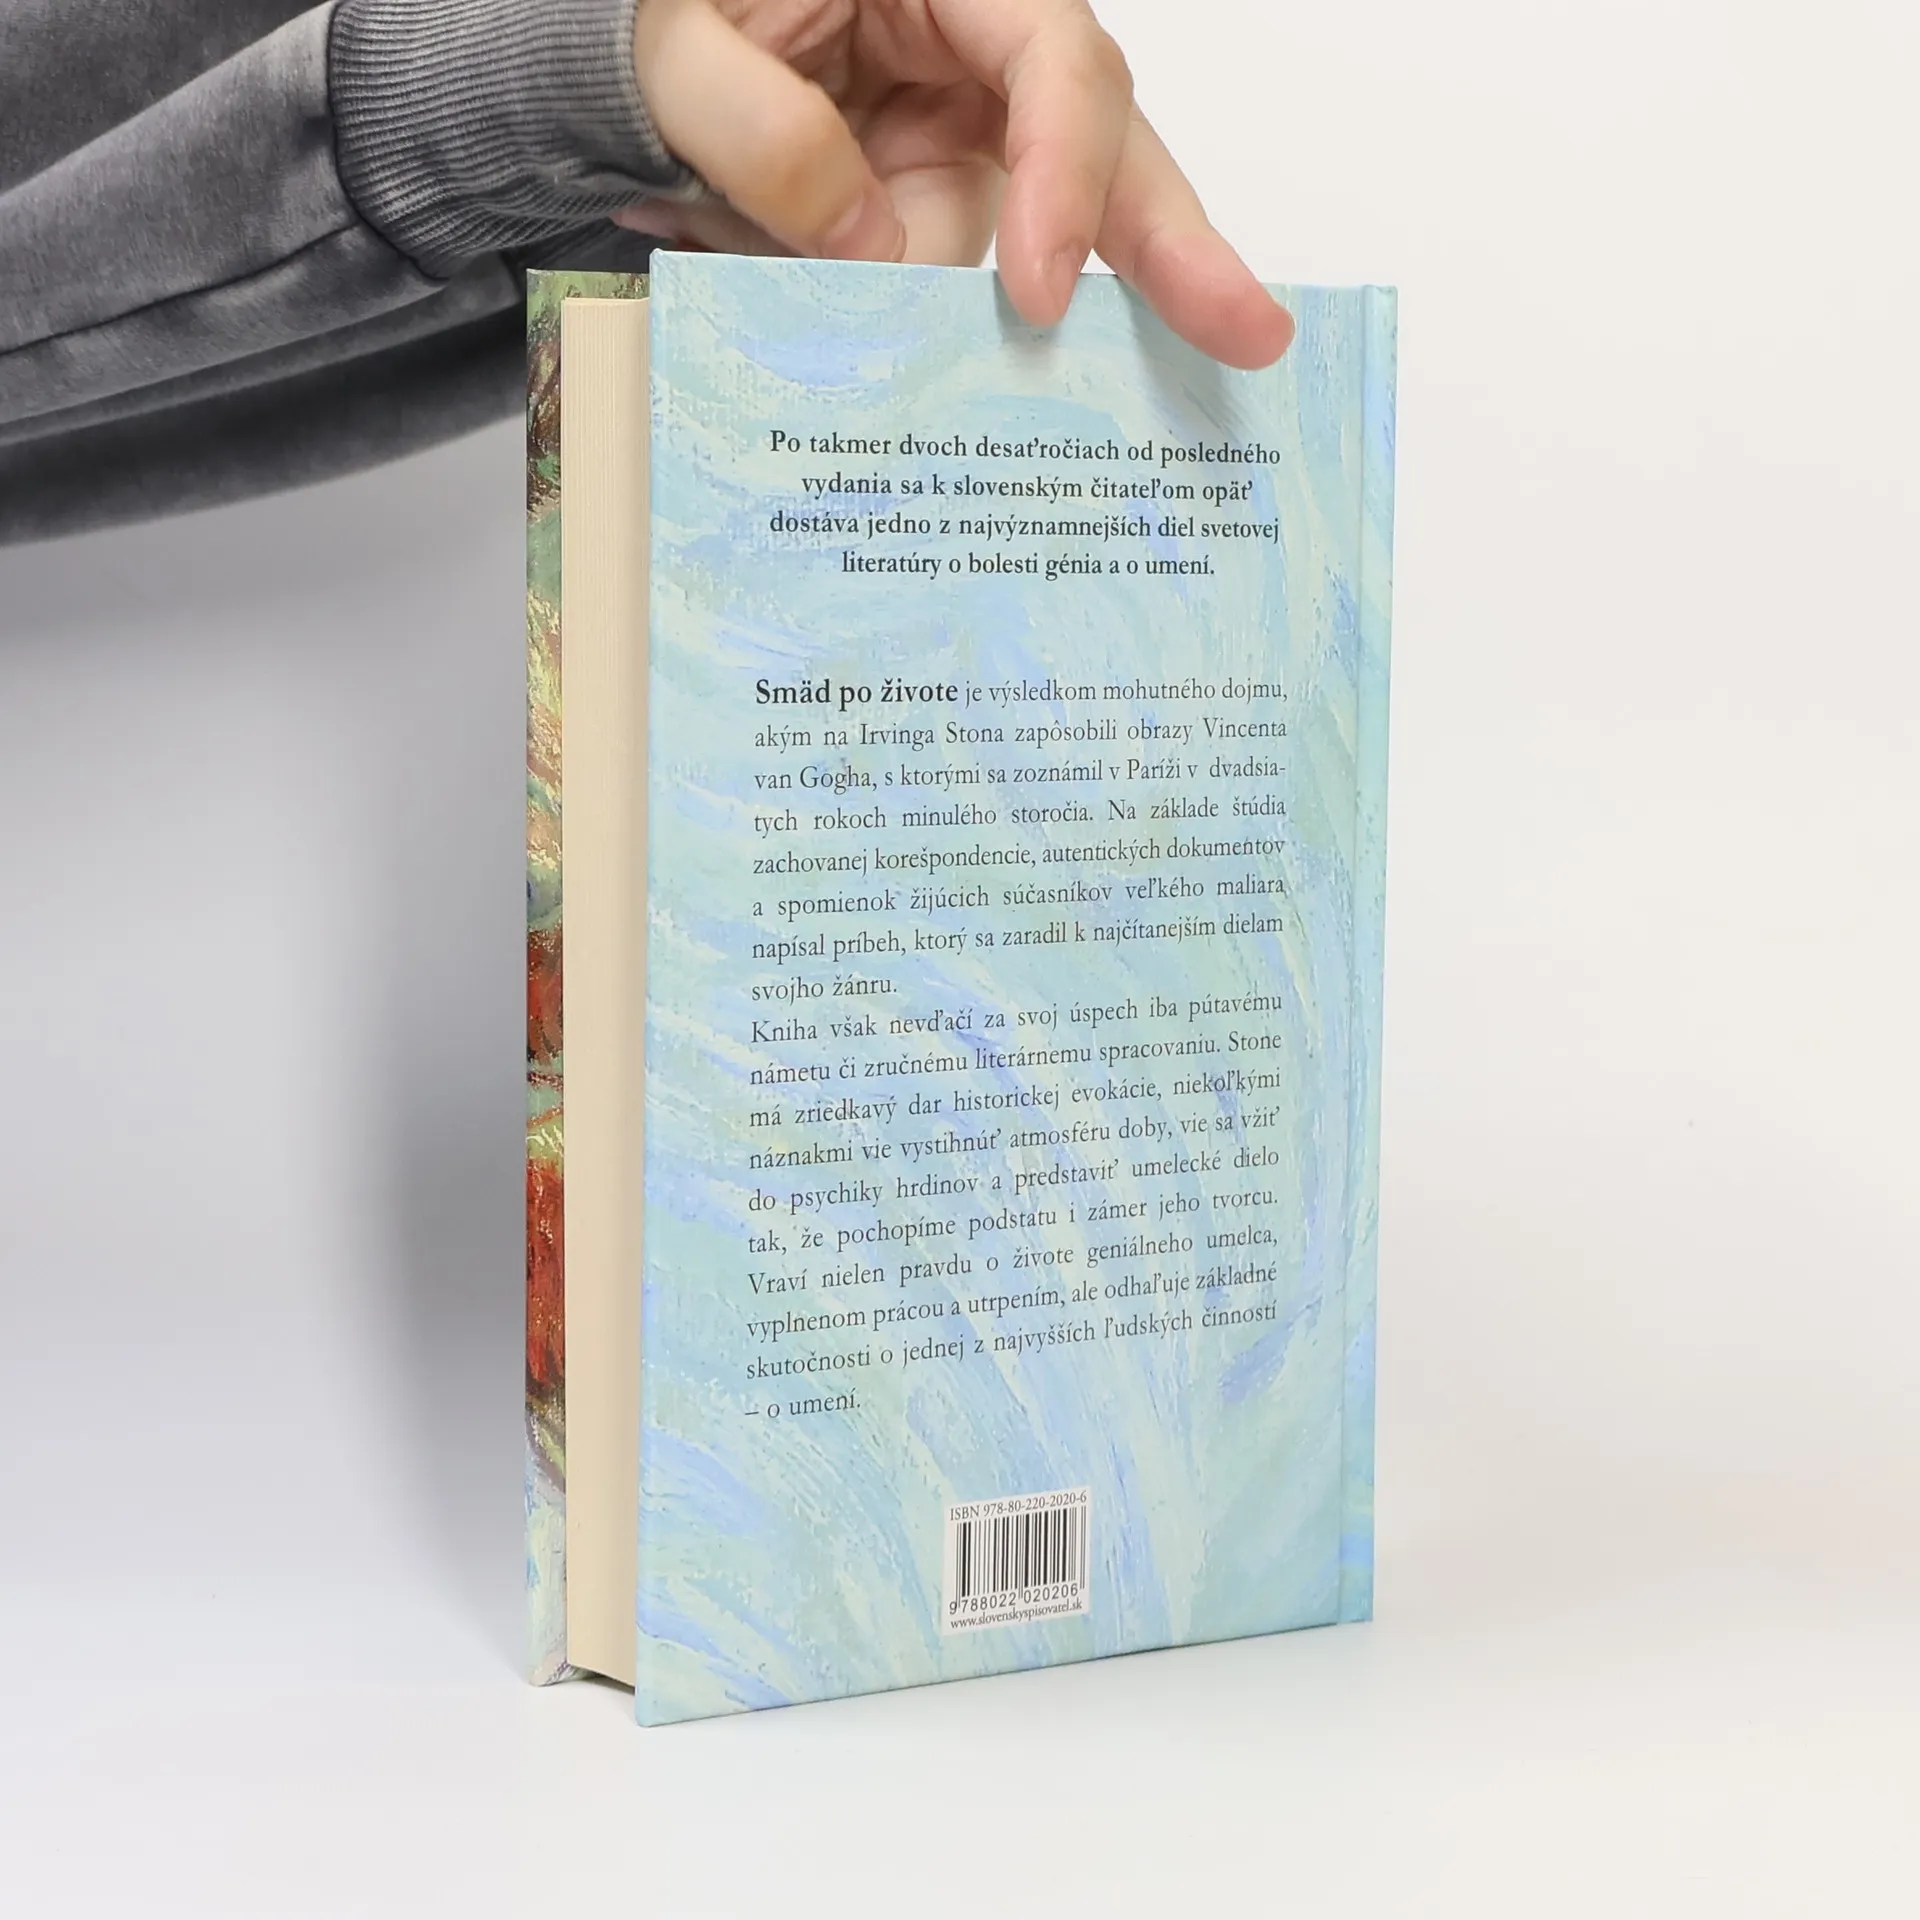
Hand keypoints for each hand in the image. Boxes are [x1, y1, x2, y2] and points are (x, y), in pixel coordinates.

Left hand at [619, 0, 1293, 367]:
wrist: (622, 52)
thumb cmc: (647, 17)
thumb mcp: (675, 55)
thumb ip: (764, 139)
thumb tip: (876, 256)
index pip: (1052, 60)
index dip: (1065, 174)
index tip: (1040, 290)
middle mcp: (979, 54)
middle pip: (1111, 142)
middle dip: (1178, 246)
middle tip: (1253, 335)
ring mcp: (970, 136)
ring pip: (1064, 228)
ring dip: (1071, 312)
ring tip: (1110, 373)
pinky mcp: (944, 202)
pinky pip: (990, 273)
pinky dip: (1001, 333)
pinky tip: (1018, 385)